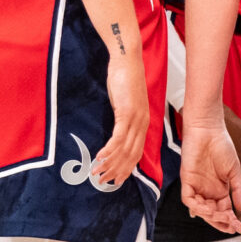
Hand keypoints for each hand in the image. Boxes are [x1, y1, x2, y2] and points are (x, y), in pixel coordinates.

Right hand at [93, 43, 150, 189]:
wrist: (127, 60)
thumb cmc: (125, 79)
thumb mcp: (125, 102)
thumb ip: (123, 117)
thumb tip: (115, 128)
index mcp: (143, 123)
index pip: (137, 152)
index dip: (127, 168)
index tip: (117, 179)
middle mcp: (142, 124)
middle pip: (131, 155)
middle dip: (117, 171)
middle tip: (105, 182)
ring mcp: (135, 119)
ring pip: (124, 149)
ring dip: (110, 163)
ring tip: (97, 173)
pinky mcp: (126, 113)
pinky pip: (118, 137)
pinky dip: (109, 150)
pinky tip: (100, 157)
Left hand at [178, 116, 240, 233]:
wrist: (209, 129)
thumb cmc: (223, 145)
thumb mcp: (235, 171)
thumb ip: (238, 190)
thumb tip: (240, 209)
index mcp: (220, 189)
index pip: (224, 210)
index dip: (231, 220)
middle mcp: (207, 190)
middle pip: (212, 213)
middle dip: (222, 222)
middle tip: (232, 227)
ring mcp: (196, 186)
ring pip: (201, 210)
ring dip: (212, 217)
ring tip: (224, 218)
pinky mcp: (187, 180)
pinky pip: (189, 200)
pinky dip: (198, 207)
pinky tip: (210, 209)